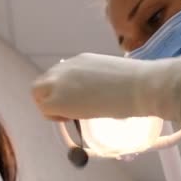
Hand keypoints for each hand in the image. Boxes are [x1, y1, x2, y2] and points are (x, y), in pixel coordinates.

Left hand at [31, 53, 180, 121]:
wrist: (142, 85)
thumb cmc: (138, 84)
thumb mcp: (113, 78)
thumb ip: (97, 84)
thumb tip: (98, 98)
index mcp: (80, 61)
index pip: (58, 76)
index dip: (62, 90)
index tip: (75, 101)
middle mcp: (66, 67)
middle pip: (42, 84)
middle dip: (50, 99)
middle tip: (69, 112)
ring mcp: (59, 81)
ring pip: (38, 94)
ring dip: (50, 107)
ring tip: (71, 116)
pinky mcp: (58, 98)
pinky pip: (44, 109)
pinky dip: (54, 117)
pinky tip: (72, 119)